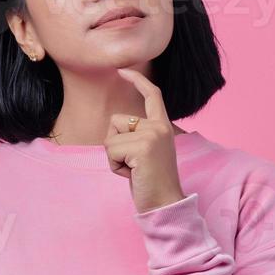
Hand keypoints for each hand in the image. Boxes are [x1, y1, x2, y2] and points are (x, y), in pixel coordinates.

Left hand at [106, 68, 186, 213]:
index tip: (122, 70)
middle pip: (116, 121)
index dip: (137, 80)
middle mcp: (159, 126)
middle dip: (115, 144)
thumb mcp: (145, 152)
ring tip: (134, 170)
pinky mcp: (142, 147)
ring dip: (115, 157)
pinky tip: (132, 175)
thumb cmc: (151, 182)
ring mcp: (152, 135)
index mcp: (162, 126)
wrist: (164, 204)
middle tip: (134, 165)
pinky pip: (111, 150)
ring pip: (110, 137)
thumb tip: (116, 125)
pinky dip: (115, 166)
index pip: (152, 95)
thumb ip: (137, 136)